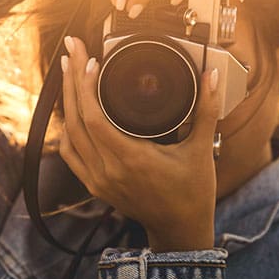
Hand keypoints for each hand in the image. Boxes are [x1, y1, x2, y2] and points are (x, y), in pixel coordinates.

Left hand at [59, 37, 219, 251]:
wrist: (180, 229)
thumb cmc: (192, 193)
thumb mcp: (201, 150)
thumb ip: (206, 111)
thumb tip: (211, 78)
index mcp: (131, 160)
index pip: (94, 118)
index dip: (87, 86)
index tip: (91, 60)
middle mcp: (108, 170)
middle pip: (76, 119)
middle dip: (71, 80)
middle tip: (72, 49)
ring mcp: (98, 180)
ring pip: (68, 135)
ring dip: (66, 102)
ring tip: (70, 72)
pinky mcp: (95, 185)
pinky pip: (70, 153)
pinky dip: (67, 129)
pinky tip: (72, 110)